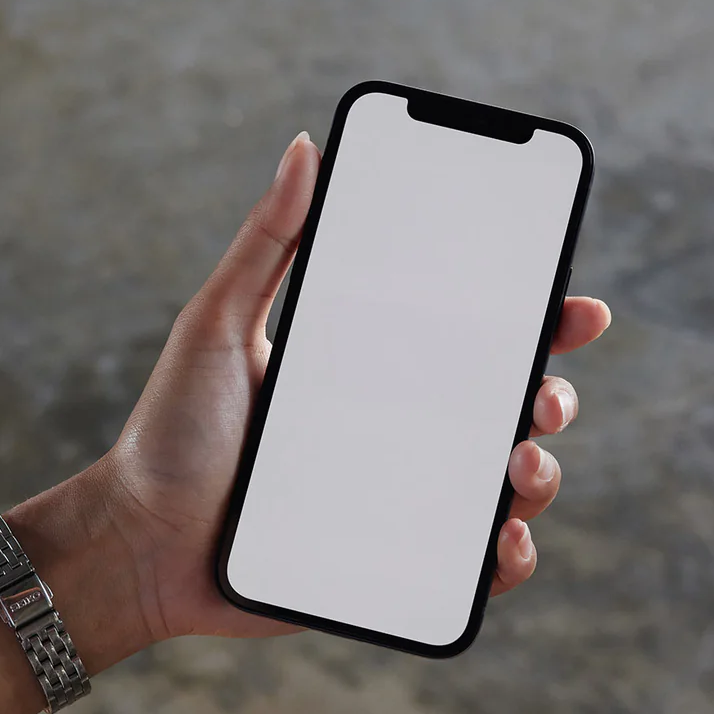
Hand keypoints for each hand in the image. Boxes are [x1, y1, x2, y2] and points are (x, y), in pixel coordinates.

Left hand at [104, 131, 610, 644]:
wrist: (138, 545)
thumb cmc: (172, 434)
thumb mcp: (217, 323)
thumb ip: (266, 241)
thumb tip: (305, 147)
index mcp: (370, 370)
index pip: (470, 338)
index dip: (536, 322)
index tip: (575, 308)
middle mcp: (398, 432)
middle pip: (506, 408)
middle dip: (551, 396)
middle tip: (542, 396)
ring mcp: (401, 499)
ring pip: (505, 485)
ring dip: (540, 473)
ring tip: (522, 466)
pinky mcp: (393, 566)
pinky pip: (472, 565)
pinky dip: (505, 556)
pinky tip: (501, 541)